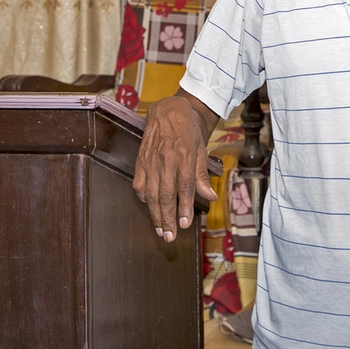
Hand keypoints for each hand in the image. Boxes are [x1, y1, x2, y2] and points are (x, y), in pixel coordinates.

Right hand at [132, 95, 217, 241]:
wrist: (169, 110)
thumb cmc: (188, 132)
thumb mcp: (201, 150)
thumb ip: (202, 176)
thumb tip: (210, 197)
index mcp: (184, 156)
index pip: (185, 187)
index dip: (184, 208)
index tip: (184, 224)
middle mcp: (166, 159)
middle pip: (165, 195)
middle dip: (167, 218)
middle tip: (169, 237)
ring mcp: (150, 160)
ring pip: (151, 193)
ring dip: (154, 214)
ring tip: (159, 230)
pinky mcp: (140, 160)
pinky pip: (139, 184)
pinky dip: (143, 198)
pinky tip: (149, 207)